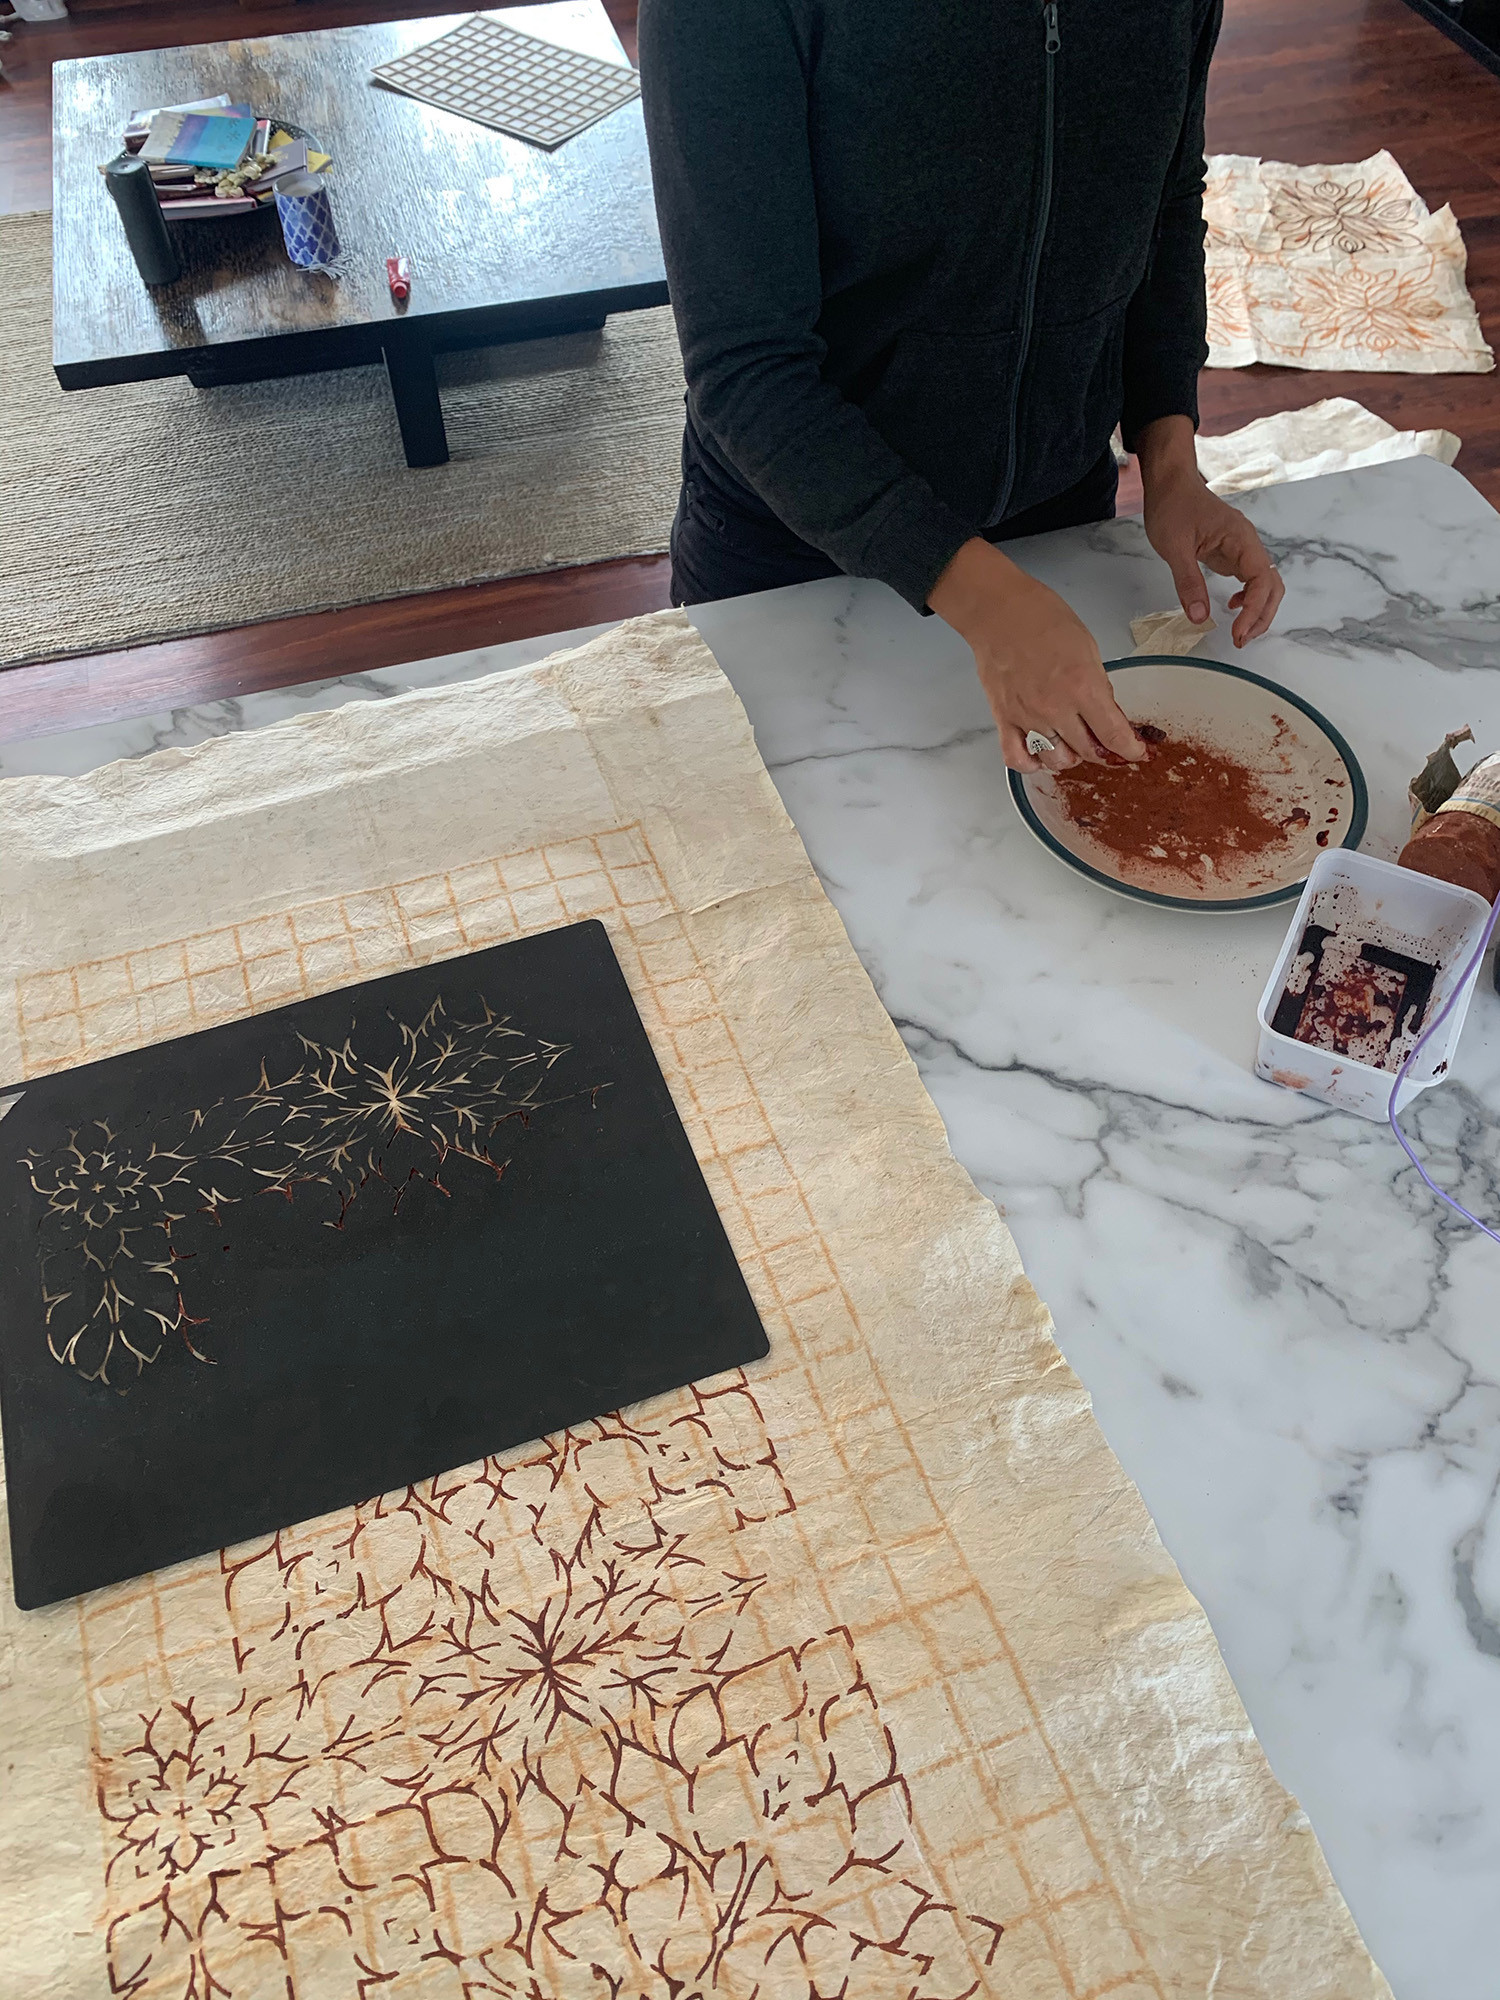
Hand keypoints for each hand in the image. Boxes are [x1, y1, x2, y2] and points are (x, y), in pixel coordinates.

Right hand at [929, 538, 1144, 772]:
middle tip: (1106, 743)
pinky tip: (1041, 755)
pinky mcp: (1004, 719)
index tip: (1136, 752)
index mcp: (1083, 687)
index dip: (1131, 750)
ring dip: (1071, 757)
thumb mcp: (1087, 646)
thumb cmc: (1041, 618)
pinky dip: (1032, 764)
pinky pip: (1018, 759)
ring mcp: (1028, 717)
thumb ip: (1098, 684)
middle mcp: (1056, 708)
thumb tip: (1105, 710)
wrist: (998, 611)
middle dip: (1104, 751)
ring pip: (1057, 761)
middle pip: (1089, 752)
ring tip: (1073, 743)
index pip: (1114, 735)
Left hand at [1136, 414, 1284, 646]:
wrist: (1171, 483)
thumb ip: (1188, 582)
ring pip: (1265, 585)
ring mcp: (1242, 550)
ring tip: (1240, 632)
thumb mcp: (1174, 547)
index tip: (1238, 633)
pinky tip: (1231, 606)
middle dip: (1262, 615)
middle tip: (1240, 640)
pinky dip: (1248, 599)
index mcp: (1241, 539)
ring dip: (1258, 610)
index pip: (1262, 580)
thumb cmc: (1173, 506)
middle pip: (1272, 586)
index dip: (1254, 610)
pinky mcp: (1232, 554)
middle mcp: (1248, 544)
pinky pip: (1250, 580)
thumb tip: (1200, 618)